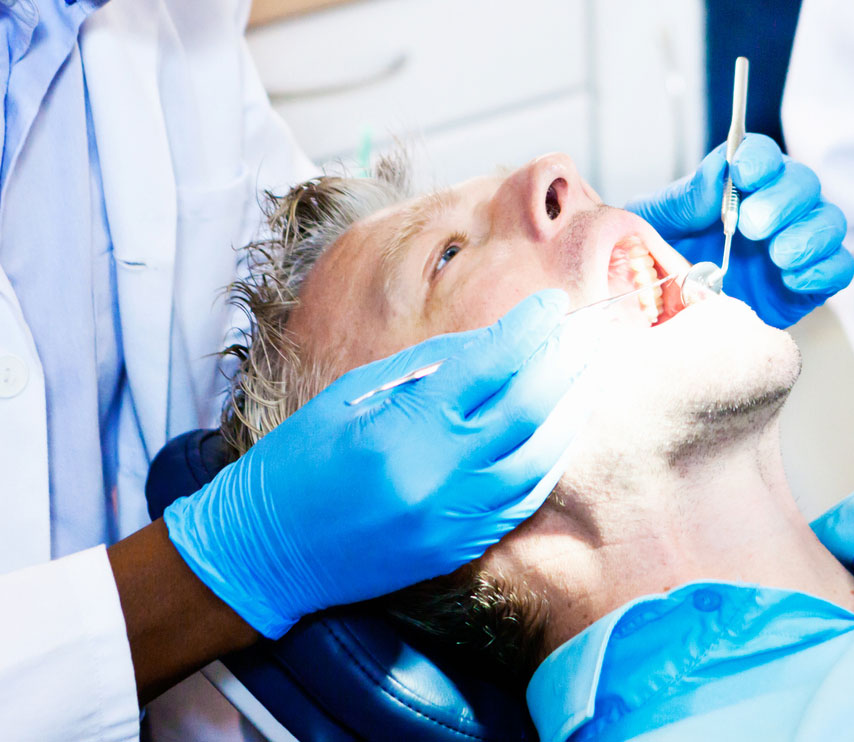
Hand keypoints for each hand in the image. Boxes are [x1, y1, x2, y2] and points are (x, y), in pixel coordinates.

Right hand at [163, 289, 588, 637]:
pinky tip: (562, 431)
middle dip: (565, 364)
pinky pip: (521, 501)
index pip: (489, 366)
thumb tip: (497, 340)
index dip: (529, 330)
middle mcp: (434, 475)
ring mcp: (450, 519)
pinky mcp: (456, 549)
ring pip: (538, 460)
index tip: (554, 303)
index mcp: (401, 427)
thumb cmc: (301, 457)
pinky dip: (548, 461)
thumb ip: (431, 367)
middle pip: (527, 410)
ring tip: (587, 375)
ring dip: (570, 413)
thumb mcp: (355, 392)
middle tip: (588, 332)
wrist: (265, 549)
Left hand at [628, 133, 853, 327]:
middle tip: (751, 226)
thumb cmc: (662, 261)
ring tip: (777, 256)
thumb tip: (718, 171)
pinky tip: (792, 281)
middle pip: (804, 183)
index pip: (762, 154)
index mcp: (738, 185)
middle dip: (783, 201)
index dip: (759, 159)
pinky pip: (838, 269)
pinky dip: (823, 271)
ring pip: (830, 222)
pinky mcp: (809, 284)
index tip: (744, 174)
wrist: (670, 316)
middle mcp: (775, 208)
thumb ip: (685, 198)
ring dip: (809, 235)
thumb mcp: (657, 226)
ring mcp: (796, 244)